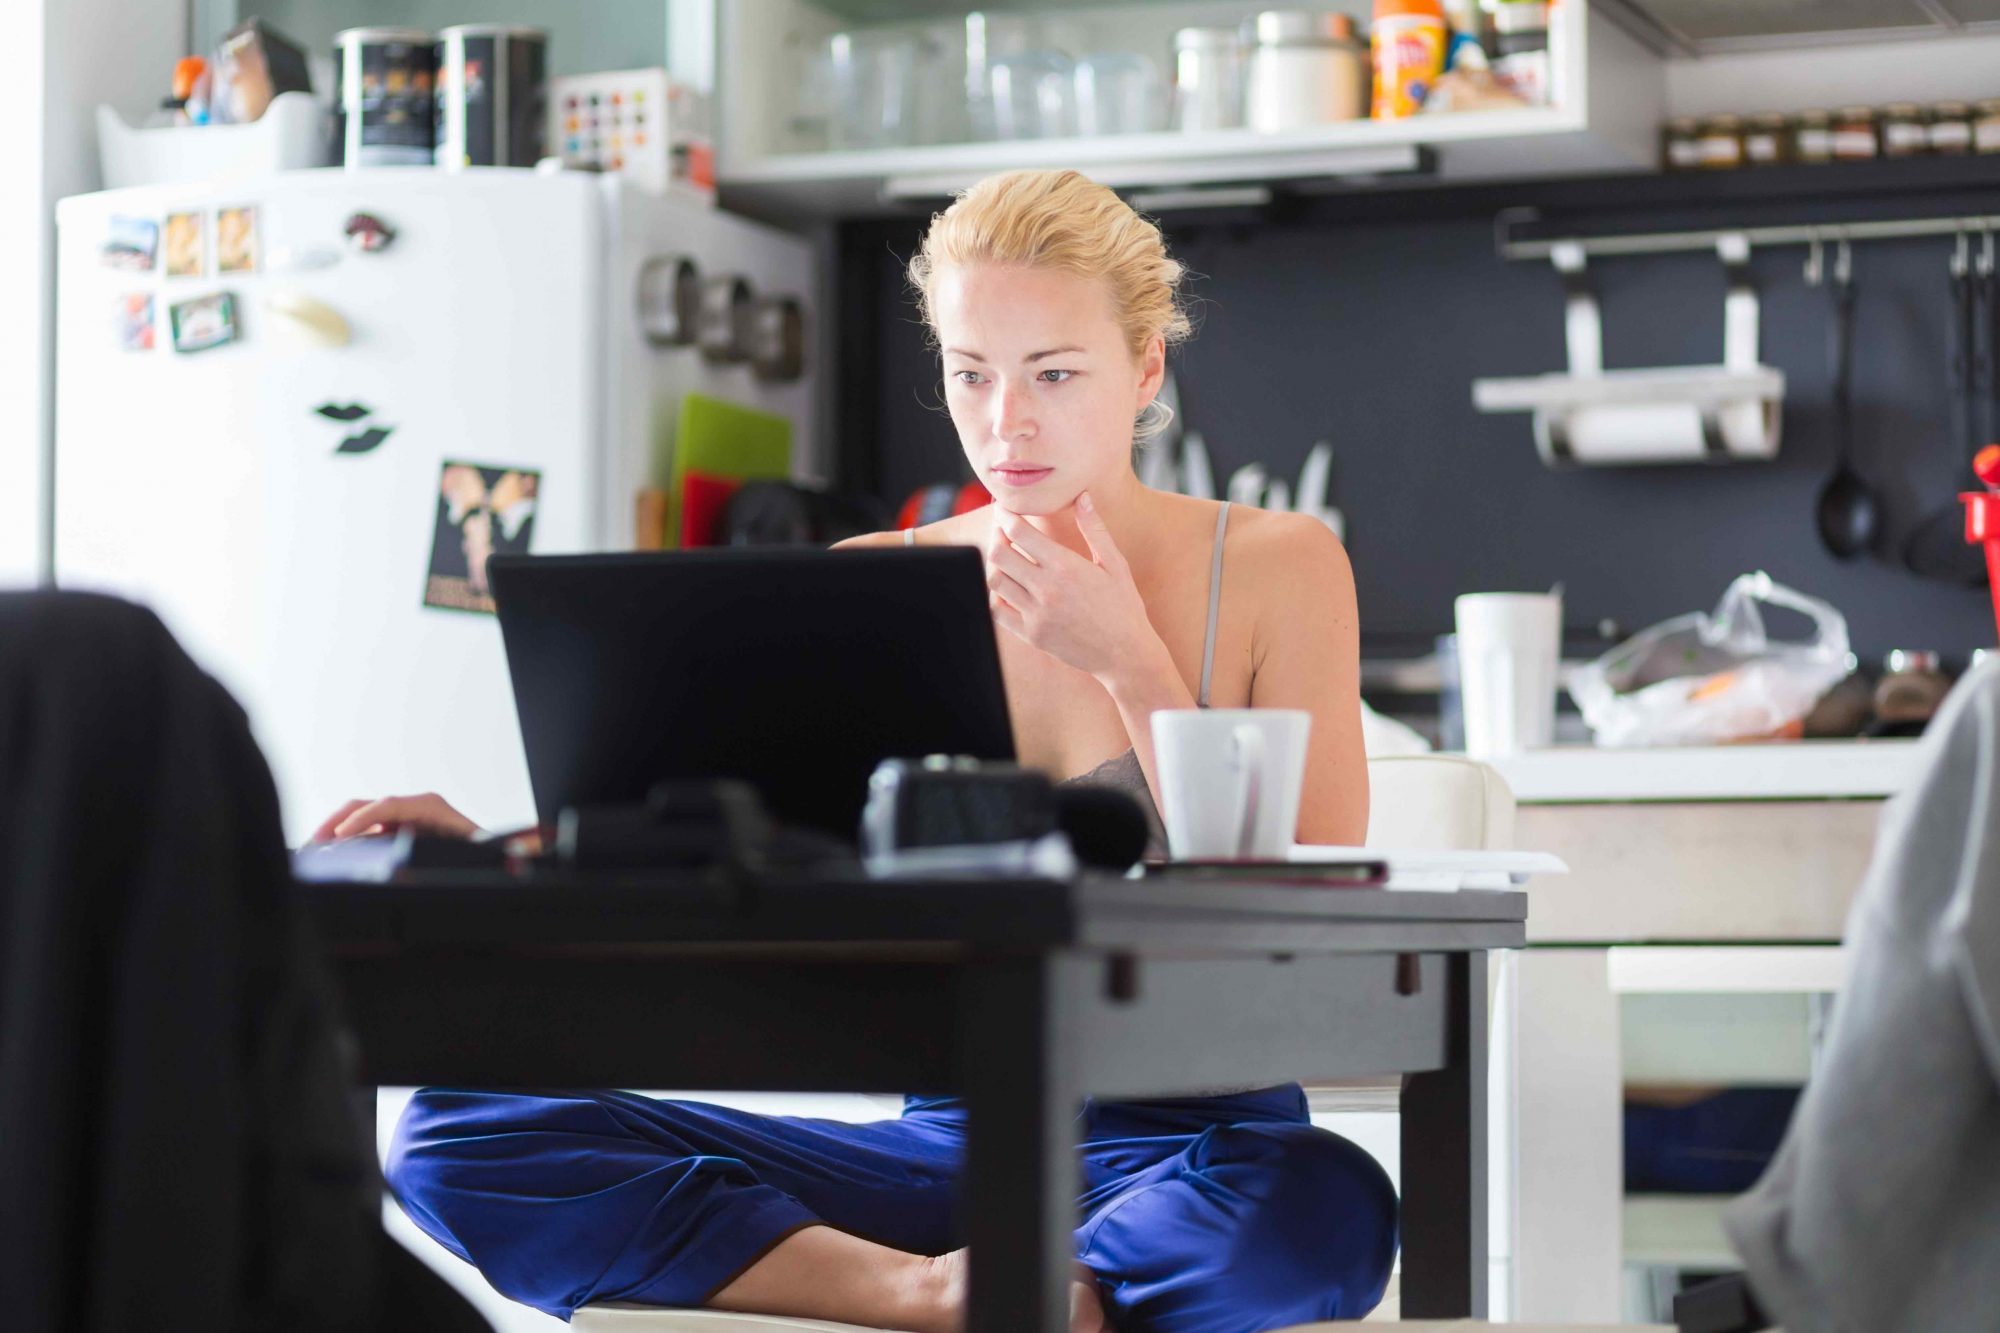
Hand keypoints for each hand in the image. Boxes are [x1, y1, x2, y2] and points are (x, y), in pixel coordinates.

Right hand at [310, 792, 478, 842]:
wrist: (497, 857)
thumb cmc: (486, 854)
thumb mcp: (473, 851)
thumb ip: (455, 850)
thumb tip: (426, 850)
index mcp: (431, 807)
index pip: (389, 804)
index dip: (363, 818)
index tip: (341, 835)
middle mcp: (415, 806)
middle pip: (367, 805)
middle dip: (338, 821)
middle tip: (314, 843)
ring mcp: (404, 817)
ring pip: (361, 816)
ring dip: (336, 830)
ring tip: (314, 850)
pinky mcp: (397, 829)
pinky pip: (367, 830)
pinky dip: (347, 840)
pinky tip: (331, 854)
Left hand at [983, 491, 1159, 684]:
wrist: (1126, 654)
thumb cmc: (1124, 606)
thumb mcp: (1115, 564)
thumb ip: (1094, 529)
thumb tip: (1082, 496)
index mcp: (1066, 567)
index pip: (1019, 532)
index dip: (1005, 515)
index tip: (1004, 508)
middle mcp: (1047, 590)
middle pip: (999, 553)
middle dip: (996, 535)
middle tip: (1002, 530)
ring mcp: (1036, 615)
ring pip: (995, 581)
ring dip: (995, 564)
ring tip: (1005, 556)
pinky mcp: (1032, 635)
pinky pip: (998, 610)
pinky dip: (996, 594)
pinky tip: (1009, 586)